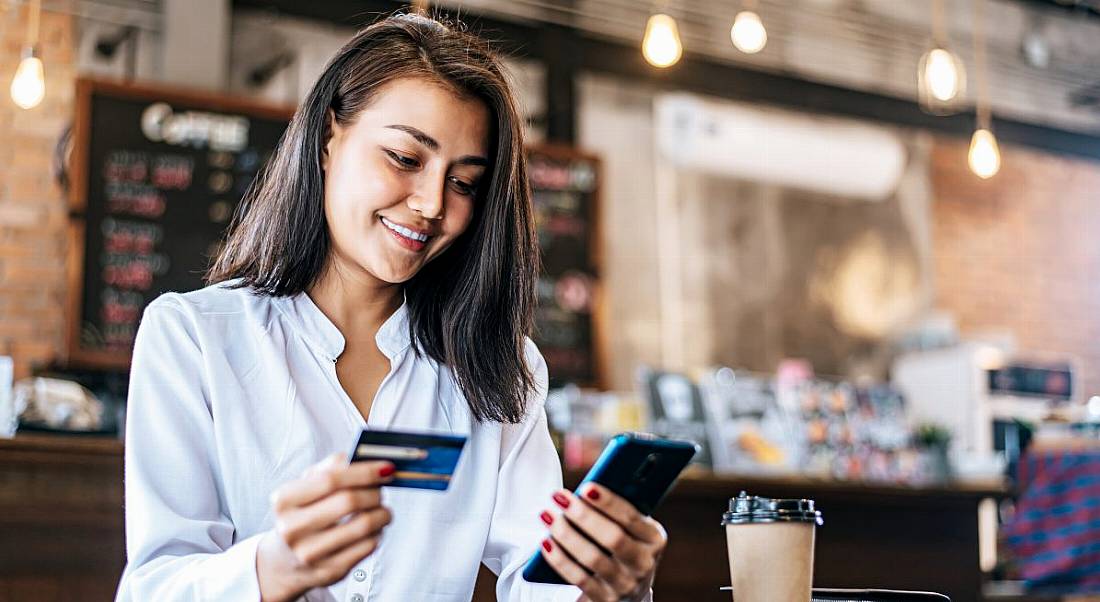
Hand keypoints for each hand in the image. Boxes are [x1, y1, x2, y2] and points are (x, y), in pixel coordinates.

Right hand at [256, 453, 394, 601]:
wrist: (285, 561)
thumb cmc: (302, 515)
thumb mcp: (306, 486)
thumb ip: (332, 467)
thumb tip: (366, 459)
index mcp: (284, 500)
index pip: (330, 479)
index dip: (364, 471)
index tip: (386, 467)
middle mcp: (292, 528)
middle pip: (348, 501)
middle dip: (374, 492)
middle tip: (383, 489)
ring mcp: (310, 553)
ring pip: (363, 525)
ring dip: (382, 513)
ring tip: (382, 510)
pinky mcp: (329, 571)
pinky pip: (368, 546)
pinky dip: (378, 533)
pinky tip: (373, 529)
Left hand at [538, 483, 666, 601]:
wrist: (629, 590)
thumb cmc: (623, 544)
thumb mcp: (630, 528)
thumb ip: (616, 509)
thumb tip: (586, 489)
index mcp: (654, 538)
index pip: (631, 517)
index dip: (608, 502)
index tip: (586, 487)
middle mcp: (644, 563)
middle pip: (612, 538)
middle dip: (583, 515)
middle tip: (558, 497)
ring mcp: (626, 584)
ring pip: (593, 558)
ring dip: (566, 535)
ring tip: (547, 515)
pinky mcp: (605, 599)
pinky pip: (579, 578)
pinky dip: (560, 560)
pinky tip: (546, 543)